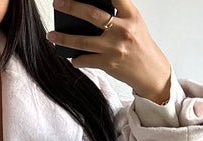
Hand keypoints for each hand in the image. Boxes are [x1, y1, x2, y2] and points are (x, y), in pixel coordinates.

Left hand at [47, 0, 171, 102]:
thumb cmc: (140, 46)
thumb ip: (117, 13)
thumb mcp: (134, 24)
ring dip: (63, 38)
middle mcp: (122, 30)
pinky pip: (85, 60)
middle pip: (92, 15)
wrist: (151, 72)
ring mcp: (114, 48)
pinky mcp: (108, 64)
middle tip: (58, 3)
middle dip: (72, 7)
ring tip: (51, 35)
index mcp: (131, 16)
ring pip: (82, 41)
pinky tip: (72, 56)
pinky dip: (76, 59)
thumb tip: (90, 9)